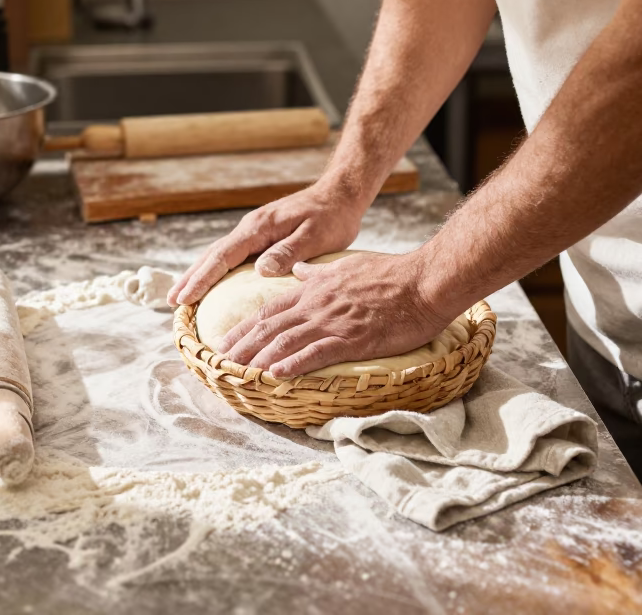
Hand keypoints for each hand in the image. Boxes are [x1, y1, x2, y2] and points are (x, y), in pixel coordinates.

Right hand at [167, 182, 367, 306]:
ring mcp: (254, 232)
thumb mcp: (315, 235)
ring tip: (181, 297)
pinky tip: (212, 284)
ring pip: (218, 255)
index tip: (185, 298)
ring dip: (198, 275)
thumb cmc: (331, 216)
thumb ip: (288, 252)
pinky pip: (231, 256)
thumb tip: (260, 270)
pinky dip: (215, 270)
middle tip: (171, 302)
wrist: (339, 195)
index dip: (202, 279)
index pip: (223, 256)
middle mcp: (250, 228)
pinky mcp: (261, 237)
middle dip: (191, 278)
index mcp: (259, 228)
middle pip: (212, 255)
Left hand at [218, 250, 452, 377]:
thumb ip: (319, 273)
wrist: (422, 281)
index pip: (271, 309)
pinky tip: (276, 376)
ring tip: (237, 372)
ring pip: (286, 341)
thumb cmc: (391, 274)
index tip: (226, 339)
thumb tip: (298, 272)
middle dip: (242, 345)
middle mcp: (317, 305)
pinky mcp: (353, 338)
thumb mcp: (348, 266)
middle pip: (270, 326)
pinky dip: (294, 364)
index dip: (246, 326)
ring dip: (259, 358)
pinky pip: (317, 353)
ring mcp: (333, 322)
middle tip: (219, 362)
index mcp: (315, 289)